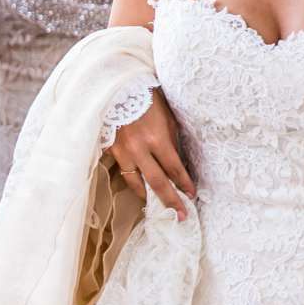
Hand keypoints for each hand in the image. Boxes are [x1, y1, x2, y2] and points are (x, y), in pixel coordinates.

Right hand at [106, 91, 195, 219]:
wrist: (117, 88)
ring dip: (148, 196)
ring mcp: (123, 152)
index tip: (192, 194)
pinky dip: (133, 181)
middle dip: (171, 201)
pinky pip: (124, 172)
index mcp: (157, 139)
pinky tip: (140, 187)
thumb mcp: (167, 117)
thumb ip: (171, 141)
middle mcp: (140, 149)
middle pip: (157, 183)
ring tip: (156, 205)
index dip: (184, 184)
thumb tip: (176, 163)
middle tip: (181, 216)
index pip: (174, 169)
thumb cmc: (147, 99)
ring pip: (136, 183)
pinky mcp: (111, 151)